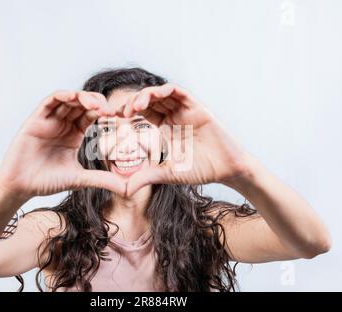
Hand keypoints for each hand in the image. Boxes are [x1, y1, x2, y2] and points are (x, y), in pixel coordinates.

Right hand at [0, 90, 126, 198]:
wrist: (21, 187)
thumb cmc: (48, 182)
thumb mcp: (80, 179)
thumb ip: (103, 180)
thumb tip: (128, 188)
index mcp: (74, 134)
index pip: (92, 115)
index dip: (105, 112)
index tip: (119, 116)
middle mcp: (63, 124)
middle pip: (83, 104)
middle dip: (97, 103)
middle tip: (109, 111)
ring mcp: (49, 120)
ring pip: (68, 99)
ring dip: (83, 98)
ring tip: (96, 105)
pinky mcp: (35, 119)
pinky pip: (49, 101)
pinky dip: (61, 96)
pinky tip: (73, 97)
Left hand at [121, 83, 253, 195]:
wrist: (226, 169)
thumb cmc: (200, 170)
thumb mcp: (167, 173)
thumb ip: (146, 177)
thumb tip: (124, 190)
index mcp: (166, 127)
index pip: (144, 112)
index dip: (129, 111)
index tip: (115, 117)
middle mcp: (174, 116)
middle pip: (150, 100)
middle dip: (134, 102)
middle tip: (122, 112)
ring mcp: (185, 110)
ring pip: (162, 93)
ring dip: (147, 95)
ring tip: (135, 106)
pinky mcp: (197, 108)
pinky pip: (180, 93)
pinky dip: (167, 90)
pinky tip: (156, 95)